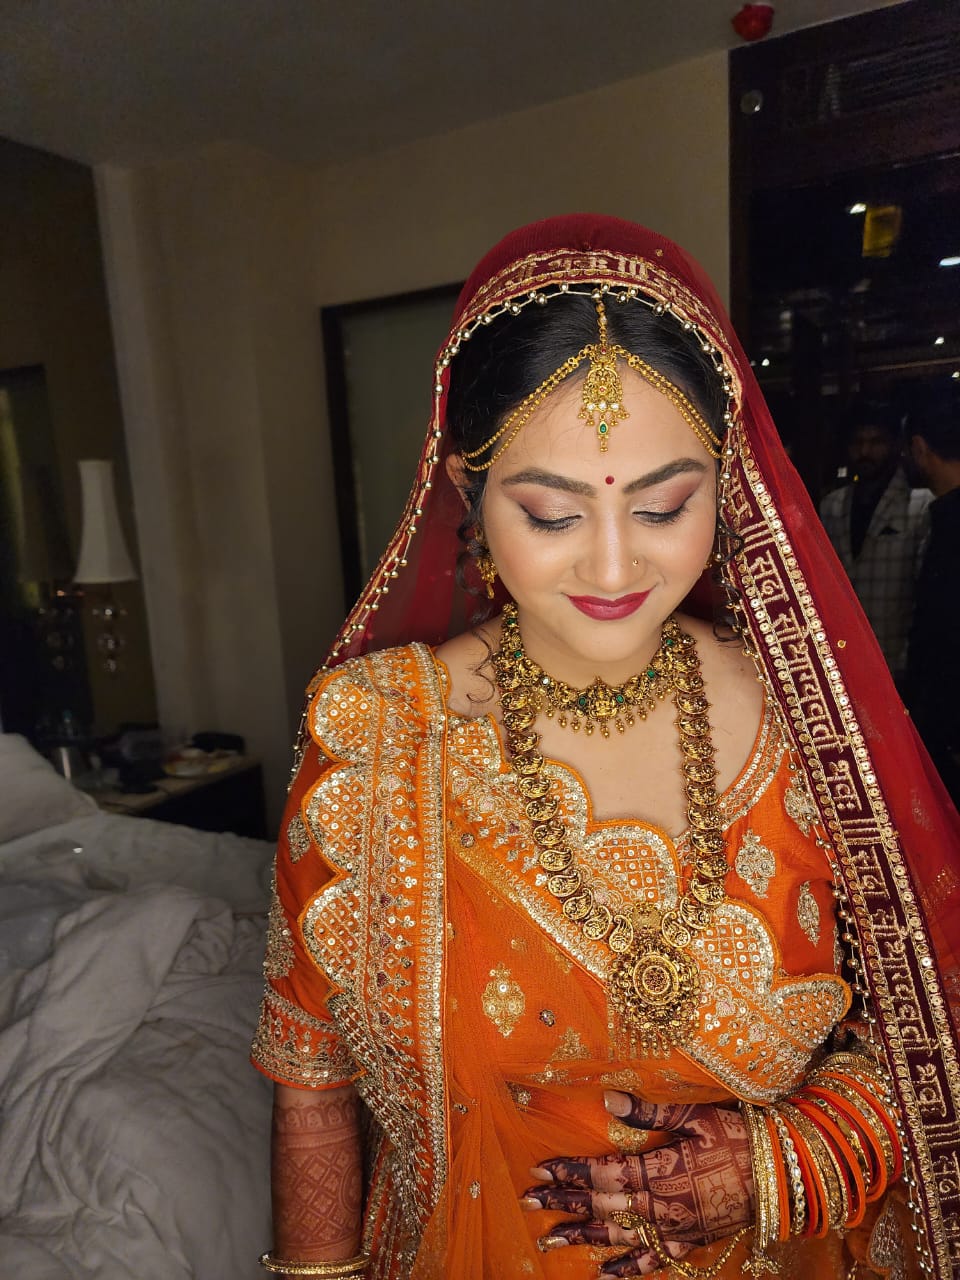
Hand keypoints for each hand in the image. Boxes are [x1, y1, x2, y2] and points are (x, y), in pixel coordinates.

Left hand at [520, 1094, 754, 1276]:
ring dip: (582, 1236)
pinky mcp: (688, 1242)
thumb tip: (609, 1096)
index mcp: (656, 1173)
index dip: (569, 1172)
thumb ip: (650, 1112)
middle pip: (601, 1206)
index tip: (538, 1169)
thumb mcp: (695, 1116)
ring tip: (549, 1239)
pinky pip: (651, 1262)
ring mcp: (672, 1230)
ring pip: (618, 1236)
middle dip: (563, 1203)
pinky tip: (604, 1276)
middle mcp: (659, 1207)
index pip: (600, 1174)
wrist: (783, 1176)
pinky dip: (626, 1270)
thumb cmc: (738, 1137)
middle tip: (529, 1202)